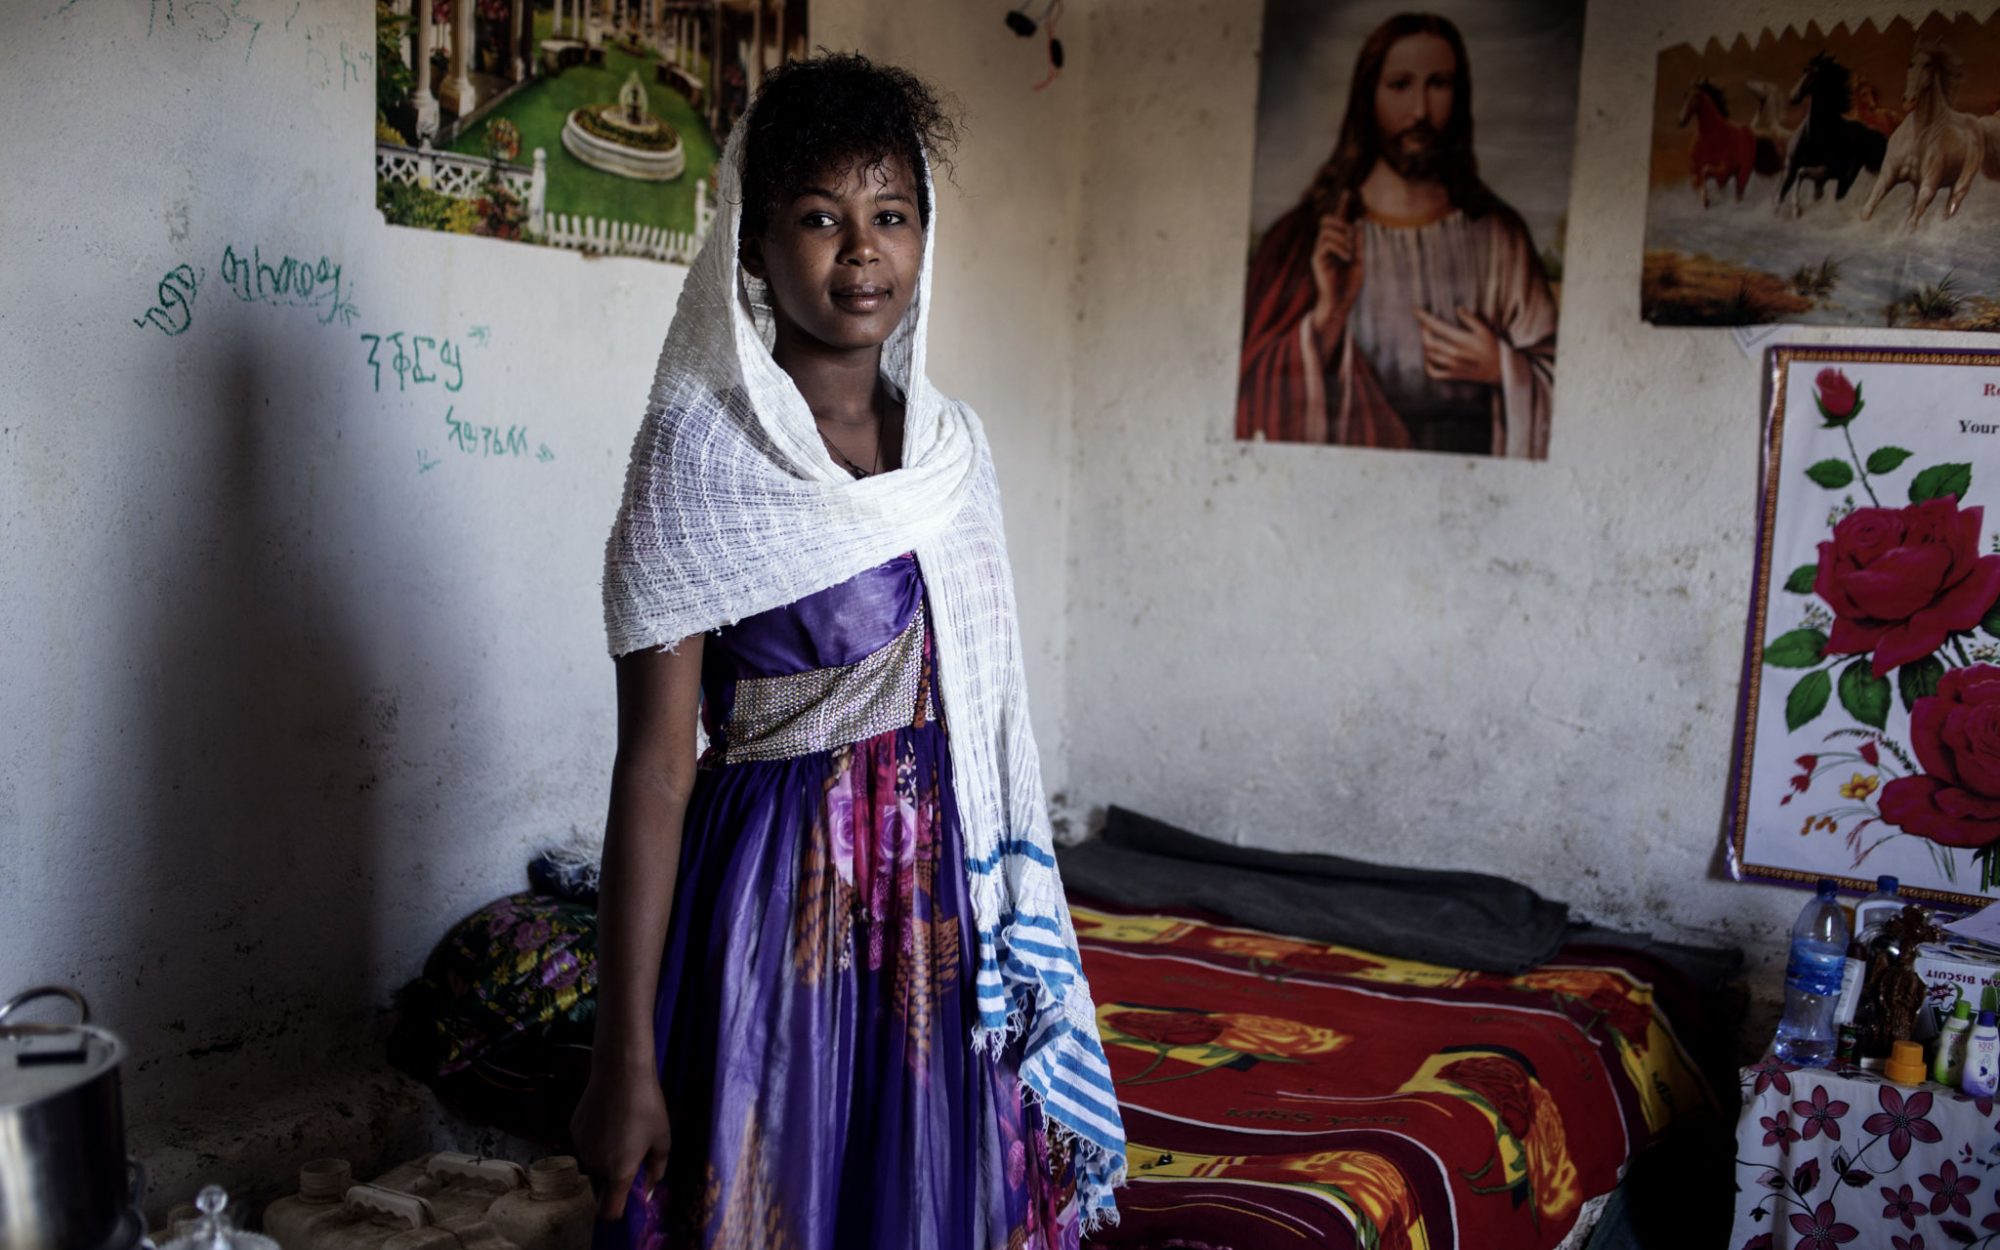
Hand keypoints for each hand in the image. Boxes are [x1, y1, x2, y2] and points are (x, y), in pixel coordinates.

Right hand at [570, 1064, 671, 1219]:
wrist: (620, 1072)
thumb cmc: (647, 1106)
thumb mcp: (662, 1140)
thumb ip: (656, 1171)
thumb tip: (649, 1190)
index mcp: (619, 1172)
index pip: (609, 1211)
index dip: (617, 1210)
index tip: (628, 1199)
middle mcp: (595, 1165)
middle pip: (601, 1186)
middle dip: (614, 1178)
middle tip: (633, 1153)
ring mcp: (580, 1147)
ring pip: (592, 1164)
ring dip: (604, 1158)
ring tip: (622, 1130)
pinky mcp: (573, 1130)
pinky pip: (585, 1145)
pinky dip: (596, 1140)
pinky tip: (609, 1117)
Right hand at [1308, 192, 1361, 338]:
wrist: (1341, 304)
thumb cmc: (1349, 286)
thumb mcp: (1359, 261)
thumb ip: (1357, 243)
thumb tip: (1358, 223)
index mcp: (1337, 245)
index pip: (1338, 221)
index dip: (1342, 205)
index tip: (1348, 191)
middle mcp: (1325, 246)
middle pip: (1327, 219)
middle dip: (1340, 221)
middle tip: (1351, 238)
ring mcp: (1320, 252)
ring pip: (1327, 230)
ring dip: (1343, 237)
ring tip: (1350, 254)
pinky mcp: (1318, 260)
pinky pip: (1327, 243)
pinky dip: (1341, 247)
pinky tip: (1347, 257)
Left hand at [1414, 306, 1502, 384]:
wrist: (1499, 369)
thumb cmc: (1492, 347)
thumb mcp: (1485, 330)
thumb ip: (1470, 319)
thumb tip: (1458, 309)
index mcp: (1462, 340)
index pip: (1437, 327)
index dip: (1424, 318)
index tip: (1417, 311)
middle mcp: (1454, 353)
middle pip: (1429, 342)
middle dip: (1423, 331)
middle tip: (1425, 324)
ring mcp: (1452, 366)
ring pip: (1429, 356)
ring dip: (1425, 345)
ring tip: (1428, 337)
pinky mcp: (1452, 375)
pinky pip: (1434, 373)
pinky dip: (1427, 365)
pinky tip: (1429, 357)